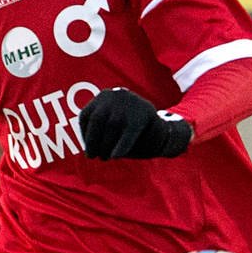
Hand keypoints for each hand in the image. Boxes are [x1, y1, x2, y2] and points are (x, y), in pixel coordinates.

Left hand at [78, 88, 193, 159]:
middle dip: (92, 141)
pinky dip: (120, 146)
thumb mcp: (115, 127)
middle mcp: (118, 94)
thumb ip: (101, 131)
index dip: (84, 135)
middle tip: (92, 156)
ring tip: (104, 157)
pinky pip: (128, 133)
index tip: (87, 149)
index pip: (87, 115)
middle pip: (97, 119)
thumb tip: (87, 145)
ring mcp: (132, 102)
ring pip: (111, 126)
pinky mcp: (144, 114)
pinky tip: (116, 157)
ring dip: (104, 145)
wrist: (167, 132)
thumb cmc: (135, 134)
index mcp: (107, 95)